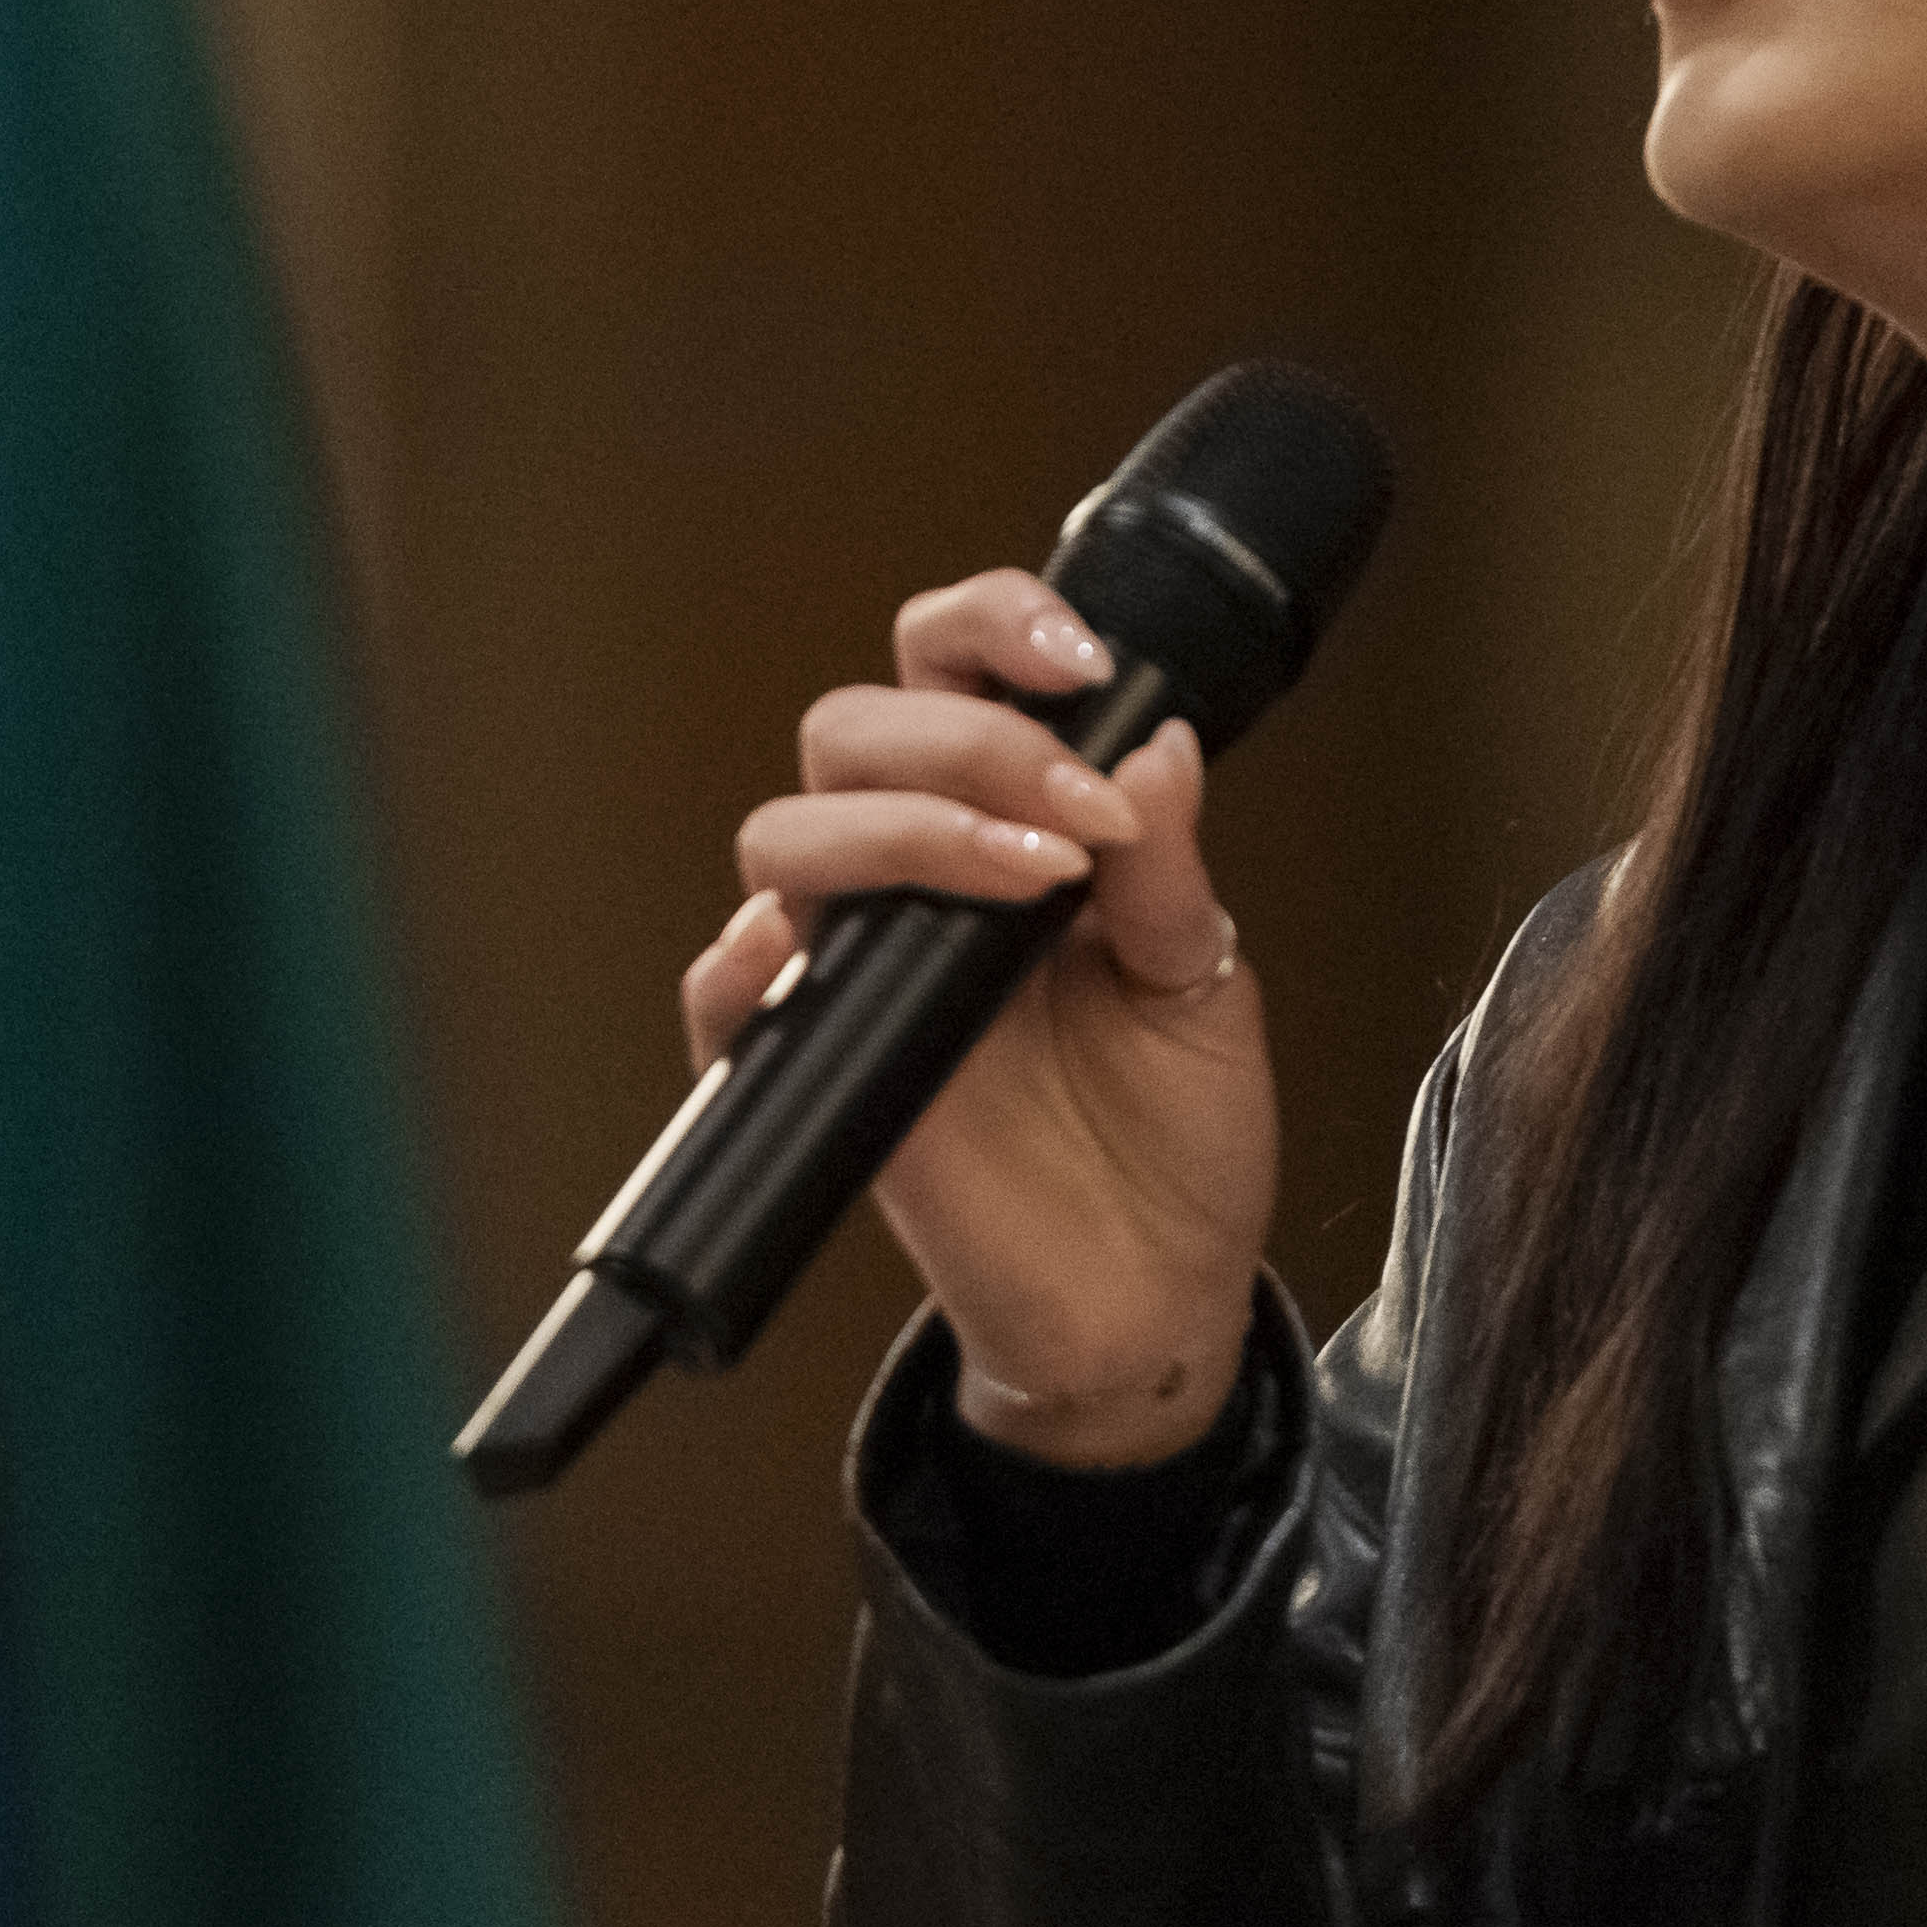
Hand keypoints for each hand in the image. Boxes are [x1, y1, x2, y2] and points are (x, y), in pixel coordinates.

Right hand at [683, 566, 1278, 1470]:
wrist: (1156, 1299)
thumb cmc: (1174, 1139)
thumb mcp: (1202, 985)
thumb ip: (1167, 867)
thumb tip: (1153, 736)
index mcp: (1009, 823)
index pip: (948, 670)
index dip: (991, 626)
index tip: (1082, 658)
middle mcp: (920, 881)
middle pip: (853, 727)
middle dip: (964, 736)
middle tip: (1077, 809)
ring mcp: (860, 972)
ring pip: (786, 835)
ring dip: (903, 826)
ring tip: (1029, 879)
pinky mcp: (819, 1075)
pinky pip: (724, 999)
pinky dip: (745, 964)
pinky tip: (810, 954)